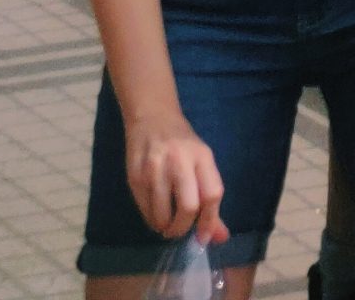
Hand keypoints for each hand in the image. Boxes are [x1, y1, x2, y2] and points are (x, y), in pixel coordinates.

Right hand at [125, 108, 226, 244]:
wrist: (152, 117)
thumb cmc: (182, 144)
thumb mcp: (201, 163)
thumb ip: (210, 200)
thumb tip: (219, 237)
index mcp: (202, 156)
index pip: (212, 194)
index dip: (210, 221)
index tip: (202, 237)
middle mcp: (179, 160)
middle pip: (188, 207)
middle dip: (183, 228)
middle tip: (178, 230)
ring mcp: (155, 168)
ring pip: (162, 214)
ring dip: (164, 227)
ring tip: (165, 223)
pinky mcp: (135, 175)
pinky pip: (145, 210)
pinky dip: (151, 219)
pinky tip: (154, 211)